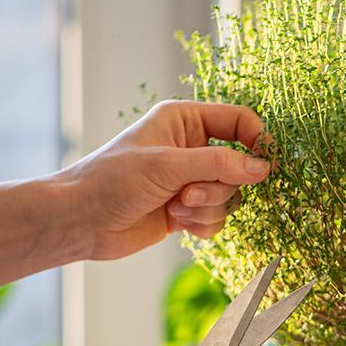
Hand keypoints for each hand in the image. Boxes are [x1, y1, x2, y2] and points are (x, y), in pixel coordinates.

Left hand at [60, 99, 268, 259]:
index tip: (265, 166)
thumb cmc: (113, 180)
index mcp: (185, 121)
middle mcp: (191, 148)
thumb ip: (219, 164)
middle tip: (186, 195)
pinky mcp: (186, 210)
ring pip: (228, 196)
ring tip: (175, 209)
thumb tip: (263, 168)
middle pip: (238, 166)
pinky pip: (216, 218)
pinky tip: (177, 224)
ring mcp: (189, 181)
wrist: (81, 221)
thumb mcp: (168, 165)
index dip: (256, 142)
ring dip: (206, 208)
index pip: (239, 122)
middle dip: (217, 187)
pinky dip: (202, 224)